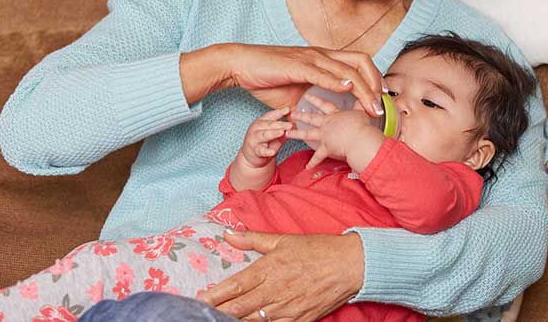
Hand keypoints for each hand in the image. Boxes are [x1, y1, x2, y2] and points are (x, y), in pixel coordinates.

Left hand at [197, 231, 363, 321]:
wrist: (350, 266)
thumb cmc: (317, 249)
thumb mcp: (283, 239)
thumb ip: (253, 239)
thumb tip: (228, 234)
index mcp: (268, 268)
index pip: (234, 285)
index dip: (214, 295)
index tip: (197, 299)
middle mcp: (274, 291)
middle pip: (238, 308)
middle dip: (217, 312)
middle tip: (198, 314)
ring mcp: (286, 309)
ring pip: (252, 321)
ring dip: (234, 321)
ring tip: (218, 321)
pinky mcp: (298, 320)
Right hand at [224, 44, 386, 117]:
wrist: (242, 65)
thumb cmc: (267, 77)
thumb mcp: (295, 94)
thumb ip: (311, 103)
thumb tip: (321, 121)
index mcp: (323, 59)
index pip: (358, 63)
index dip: (373, 79)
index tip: (381, 98)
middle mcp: (321, 55)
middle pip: (360, 62)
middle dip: (375, 83)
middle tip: (381, 104)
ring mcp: (310, 58)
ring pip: (346, 69)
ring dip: (362, 88)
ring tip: (372, 105)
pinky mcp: (297, 64)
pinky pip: (322, 72)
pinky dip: (337, 81)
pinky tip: (347, 89)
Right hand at [239, 107, 292, 168]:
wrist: (252, 156)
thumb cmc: (265, 142)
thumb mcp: (275, 135)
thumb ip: (284, 130)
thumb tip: (295, 125)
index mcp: (262, 122)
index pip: (271, 115)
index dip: (279, 112)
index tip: (288, 109)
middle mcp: (257, 128)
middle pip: (269, 125)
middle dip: (280, 124)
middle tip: (290, 124)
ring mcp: (254, 139)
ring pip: (264, 135)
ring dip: (273, 133)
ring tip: (282, 132)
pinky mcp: (255, 150)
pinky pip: (261, 150)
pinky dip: (267, 151)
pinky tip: (273, 151)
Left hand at [287, 92, 382, 169]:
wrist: (360, 140)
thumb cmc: (362, 126)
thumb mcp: (363, 111)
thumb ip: (363, 103)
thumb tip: (372, 94)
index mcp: (335, 115)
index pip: (324, 105)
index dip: (315, 100)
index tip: (307, 96)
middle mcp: (327, 124)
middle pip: (311, 118)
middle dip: (301, 115)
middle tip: (291, 113)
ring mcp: (325, 136)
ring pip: (308, 134)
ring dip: (297, 134)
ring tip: (287, 134)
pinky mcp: (326, 148)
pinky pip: (318, 157)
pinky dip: (312, 163)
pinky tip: (307, 167)